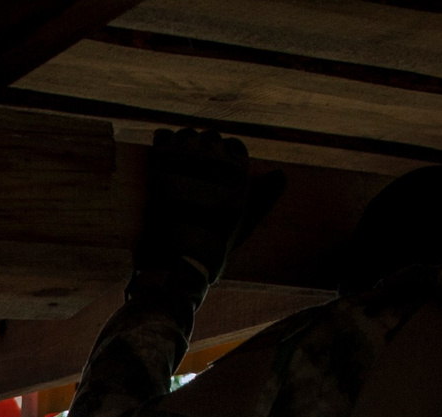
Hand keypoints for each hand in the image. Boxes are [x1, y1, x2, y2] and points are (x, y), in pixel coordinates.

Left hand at [137, 127, 285, 282]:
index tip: (213, 169)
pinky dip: (162, 141)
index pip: (233, 146)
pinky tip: (160, 154)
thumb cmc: (215, 244)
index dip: (224, 155)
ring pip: (186, 134)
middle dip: (203, 147)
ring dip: (182, 143)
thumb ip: (263, 194)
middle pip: (210, 136)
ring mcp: (188, 158)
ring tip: (176, 160)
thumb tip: (281, 174)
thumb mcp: (247, 219)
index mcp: (239, 170)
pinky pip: (163, 138)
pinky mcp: (163, 163)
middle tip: (192, 165)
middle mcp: (216, 159)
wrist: (180, 257)